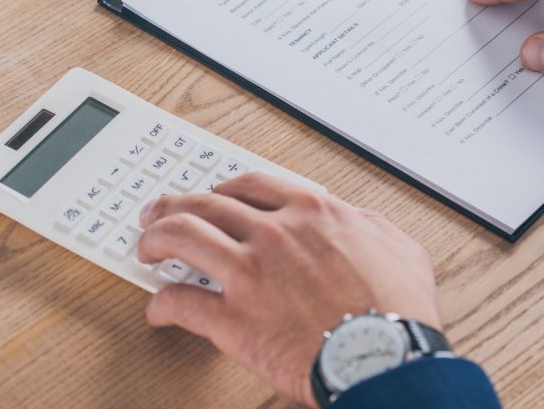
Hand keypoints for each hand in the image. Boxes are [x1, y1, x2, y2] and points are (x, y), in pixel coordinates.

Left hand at [136, 173, 439, 406]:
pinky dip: (162, 304)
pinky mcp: (233, 320)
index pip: (252, 185)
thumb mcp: (398, 248)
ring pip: (182, 238)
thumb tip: (357, 222)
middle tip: (159, 212)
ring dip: (156, 239)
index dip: (224, 189)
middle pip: (207, 205)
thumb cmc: (397, 309)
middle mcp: (274, 233)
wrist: (385, 357)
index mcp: (312, 212)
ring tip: (145, 247)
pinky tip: (158, 308)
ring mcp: (249, 274)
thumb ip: (369, 226)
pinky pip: (181, 303)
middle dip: (176, 205)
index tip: (214, 196)